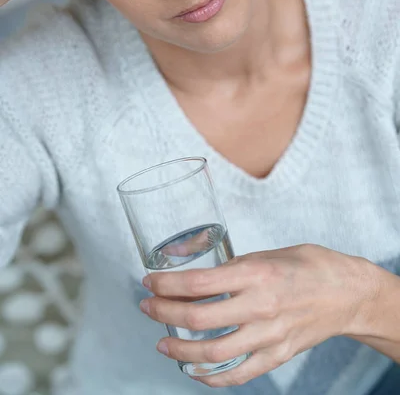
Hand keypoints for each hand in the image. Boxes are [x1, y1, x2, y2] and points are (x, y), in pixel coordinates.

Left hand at [140, 244, 373, 387]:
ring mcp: (269, 336)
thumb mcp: (268, 253)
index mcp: (256, 274)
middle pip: (199, 317)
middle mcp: (260, 306)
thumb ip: (235, 266)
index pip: (198, 283)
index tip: (149, 281)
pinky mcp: (277, 355)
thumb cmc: (308, 265)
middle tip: (147, 306)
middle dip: (163, 312)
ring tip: (162, 342)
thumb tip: (201, 277)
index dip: (167, 284)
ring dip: (180, 349)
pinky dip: (211, 377)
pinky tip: (193, 371)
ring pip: (213, 352)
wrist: (347, 292)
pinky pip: (238, 374)